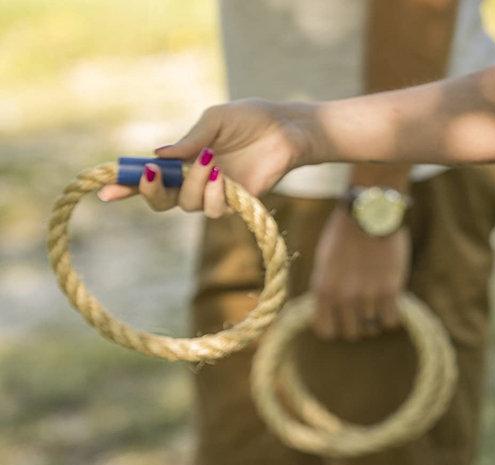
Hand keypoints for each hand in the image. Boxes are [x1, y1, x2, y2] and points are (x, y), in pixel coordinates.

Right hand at [97, 99, 317, 212]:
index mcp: (183, 160)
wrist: (285, 130)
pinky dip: (213, 193)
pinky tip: (223, 176)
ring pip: (187, 205)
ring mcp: (214, 195)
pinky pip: (214, 209)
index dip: (127, 186)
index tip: (105, 191)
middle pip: (161, 201)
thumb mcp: (214, 121)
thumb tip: (158, 155)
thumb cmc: (250, 120)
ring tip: (210, 160)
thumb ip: (189, 140)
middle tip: (156, 173)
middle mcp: (194, 182)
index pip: (151, 178)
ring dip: (193, 184)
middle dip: (152, 190)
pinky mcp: (235, 204)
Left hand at [310, 206, 410, 340]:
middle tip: (361, 309)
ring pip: (371, 329)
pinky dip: (391, 315)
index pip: (325, 331)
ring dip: (374, 318)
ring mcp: (367, 296)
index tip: (340, 318)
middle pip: (351, 333)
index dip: (334, 326)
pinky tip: (389, 301)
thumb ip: (326, 290)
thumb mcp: (324, 263)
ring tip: (375, 300)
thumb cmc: (344, 235)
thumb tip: (330, 315)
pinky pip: (390, 321)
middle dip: (356, 324)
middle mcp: (343, 297)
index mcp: (322, 290)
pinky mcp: (390, 291)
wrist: (369, 212)